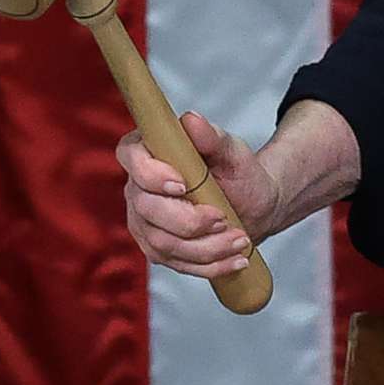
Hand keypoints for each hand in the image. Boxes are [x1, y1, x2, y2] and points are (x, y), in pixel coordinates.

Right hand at [115, 111, 285, 279]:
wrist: (253, 204)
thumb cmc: (238, 172)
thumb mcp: (234, 152)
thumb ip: (213, 137)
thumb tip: (191, 120)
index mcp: (149, 153)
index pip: (131, 157)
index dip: (150, 174)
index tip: (182, 184)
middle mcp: (138, 189)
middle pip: (147, 209)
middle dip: (188, 220)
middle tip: (223, 218)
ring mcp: (144, 222)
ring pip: (164, 243)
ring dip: (206, 247)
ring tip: (240, 240)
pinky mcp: (158, 249)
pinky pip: (178, 264)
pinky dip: (210, 265)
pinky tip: (236, 260)